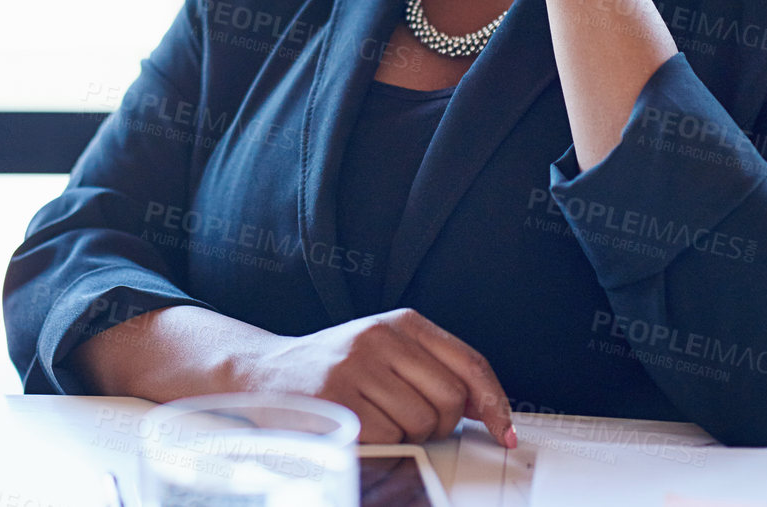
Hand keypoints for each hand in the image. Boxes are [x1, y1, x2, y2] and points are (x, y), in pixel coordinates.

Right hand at [229, 307, 516, 448]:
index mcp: (401, 322)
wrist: (263, 374)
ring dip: (406, 435)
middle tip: (411, 422)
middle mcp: (379, 336)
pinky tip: (359, 427)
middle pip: (450, 398)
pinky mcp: (337, 398)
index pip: (469, 362)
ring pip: (421, 423)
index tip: (503, 430)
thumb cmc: (334, 369)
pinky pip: (387, 438)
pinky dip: (380, 444)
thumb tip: (486, 407)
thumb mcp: (385, 352)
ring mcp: (356, 366)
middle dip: (441, 424)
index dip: (493, 401)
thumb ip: (433, 369)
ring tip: (377, 419)